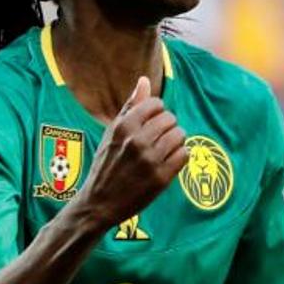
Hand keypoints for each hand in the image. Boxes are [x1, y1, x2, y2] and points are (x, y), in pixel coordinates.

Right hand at [71, 77, 187, 228]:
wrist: (99, 203)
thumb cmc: (106, 165)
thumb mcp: (112, 133)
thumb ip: (130, 106)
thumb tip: (145, 80)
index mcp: (123, 126)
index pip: (156, 104)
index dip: (158, 113)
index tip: (152, 124)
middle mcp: (137, 141)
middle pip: (171, 119)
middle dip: (168, 127)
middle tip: (159, 139)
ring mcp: (150, 160)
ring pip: (180, 135)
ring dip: (176, 141)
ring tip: (165, 150)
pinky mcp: (161, 178)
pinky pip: (184, 155)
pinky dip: (180, 156)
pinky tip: (169, 161)